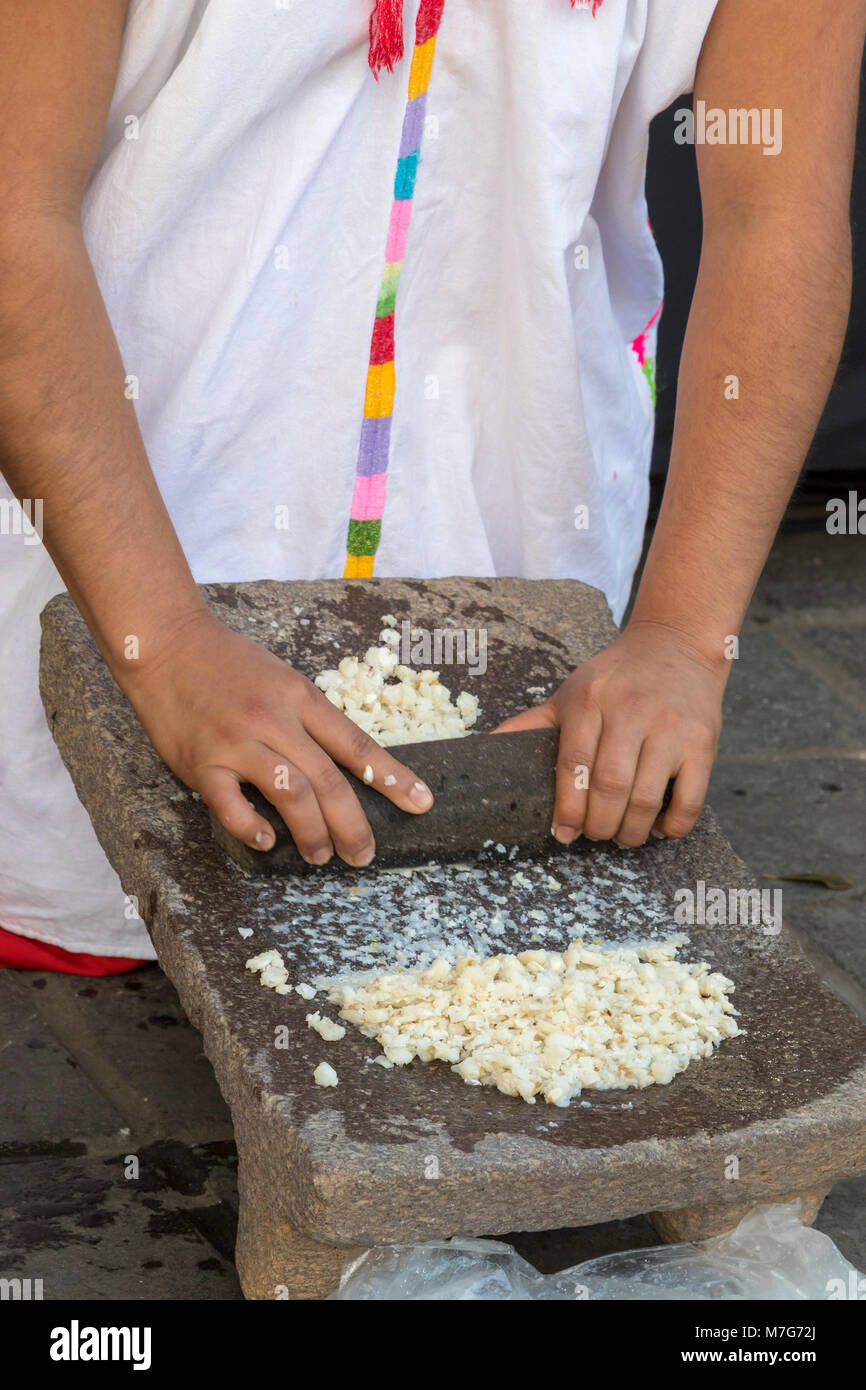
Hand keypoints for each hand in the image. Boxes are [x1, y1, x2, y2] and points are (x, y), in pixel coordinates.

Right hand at [117, 609, 433, 865]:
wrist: (167, 644)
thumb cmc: (229, 664)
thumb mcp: (283, 680)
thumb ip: (310, 720)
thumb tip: (346, 763)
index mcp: (301, 698)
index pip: (357, 745)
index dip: (393, 777)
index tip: (421, 803)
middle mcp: (275, 720)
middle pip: (328, 780)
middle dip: (352, 824)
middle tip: (362, 855)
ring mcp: (237, 742)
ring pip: (290, 795)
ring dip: (311, 832)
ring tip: (319, 856)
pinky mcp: (202, 761)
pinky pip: (230, 803)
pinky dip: (251, 827)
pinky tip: (266, 840)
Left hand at [493, 621, 728, 846]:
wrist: (675, 645)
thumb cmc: (614, 678)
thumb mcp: (569, 692)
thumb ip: (532, 723)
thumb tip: (484, 749)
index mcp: (590, 701)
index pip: (574, 764)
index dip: (567, 807)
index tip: (563, 833)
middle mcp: (631, 711)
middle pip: (610, 786)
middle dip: (598, 825)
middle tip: (594, 834)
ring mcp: (671, 727)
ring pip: (648, 798)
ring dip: (631, 831)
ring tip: (622, 836)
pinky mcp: (703, 742)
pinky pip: (691, 799)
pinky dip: (673, 825)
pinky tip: (659, 827)